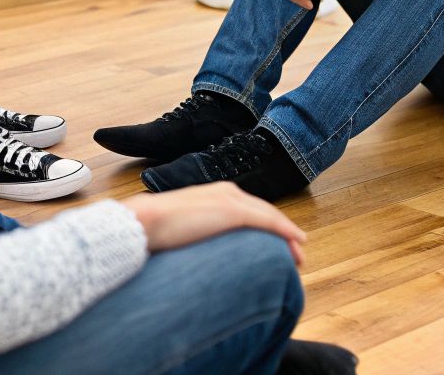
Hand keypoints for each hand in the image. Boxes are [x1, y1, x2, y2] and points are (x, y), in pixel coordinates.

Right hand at [120, 183, 306, 264]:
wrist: (144, 222)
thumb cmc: (155, 229)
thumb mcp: (181, 228)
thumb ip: (194, 233)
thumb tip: (197, 252)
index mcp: (213, 193)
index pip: (248, 209)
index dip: (265, 225)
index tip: (276, 243)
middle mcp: (226, 191)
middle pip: (263, 211)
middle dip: (281, 230)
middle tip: (295, 251)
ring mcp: (230, 199)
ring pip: (270, 216)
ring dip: (287, 234)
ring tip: (299, 253)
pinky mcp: (234, 211)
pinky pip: (268, 221)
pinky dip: (285, 230)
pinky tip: (297, 242)